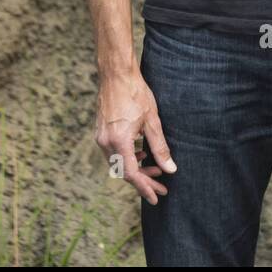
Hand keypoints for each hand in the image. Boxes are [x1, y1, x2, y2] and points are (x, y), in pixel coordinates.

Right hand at [95, 67, 176, 204]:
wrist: (116, 74)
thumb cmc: (135, 93)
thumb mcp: (152, 121)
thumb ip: (160, 147)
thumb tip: (170, 169)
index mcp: (119, 141)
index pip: (131, 174)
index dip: (145, 187)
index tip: (155, 197)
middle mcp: (106, 142)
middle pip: (124, 171)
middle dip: (144, 180)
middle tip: (161, 187)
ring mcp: (101, 137)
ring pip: (118, 163)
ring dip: (136, 168)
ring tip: (155, 168)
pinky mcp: (101, 131)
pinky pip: (113, 152)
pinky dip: (128, 157)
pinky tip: (141, 152)